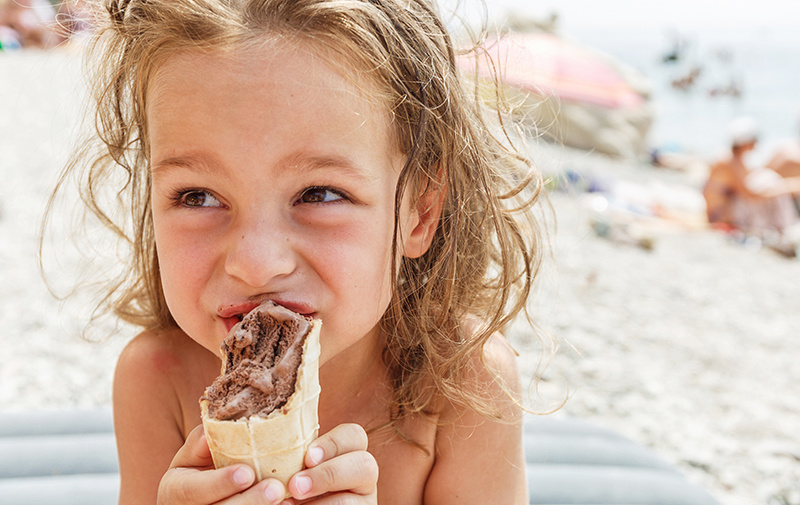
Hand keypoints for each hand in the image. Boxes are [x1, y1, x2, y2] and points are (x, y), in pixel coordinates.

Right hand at [158, 425, 286, 503]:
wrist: (200, 498)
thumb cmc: (196, 469)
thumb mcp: (190, 456)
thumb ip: (198, 444)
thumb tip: (208, 435)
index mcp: (175, 492)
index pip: (193, 490)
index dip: (220, 483)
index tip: (247, 472)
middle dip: (249, 502)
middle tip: (275, 488)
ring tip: (287, 500)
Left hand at [286, 423, 377, 503]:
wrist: (287, 502)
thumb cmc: (286, 485)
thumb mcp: (289, 469)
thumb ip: (286, 463)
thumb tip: (269, 471)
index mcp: (347, 454)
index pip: (354, 436)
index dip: (333, 443)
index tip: (308, 457)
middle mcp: (360, 477)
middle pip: (365, 465)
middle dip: (330, 474)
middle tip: (296, 486)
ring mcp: (360, 502)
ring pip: (353, 501)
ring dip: (321, 504)